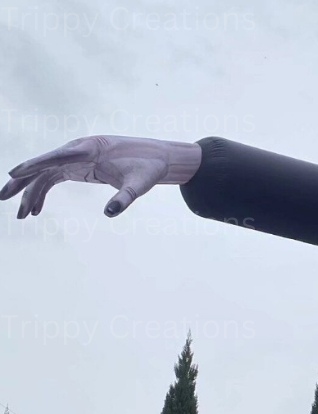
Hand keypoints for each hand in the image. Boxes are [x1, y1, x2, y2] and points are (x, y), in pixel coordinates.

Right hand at [1, 136, 201, 218]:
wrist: (157, 158)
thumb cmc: (149, 168)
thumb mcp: (140, 184)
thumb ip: (126, 197)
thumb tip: (110, 213)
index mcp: (90, 149)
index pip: (57, 157)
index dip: (34, 164)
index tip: (14, 172)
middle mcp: (78, 150)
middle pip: (43, 165)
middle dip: (22, 181)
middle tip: (4, 197)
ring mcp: (75, 157)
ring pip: (44, 174)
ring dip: (30, 193)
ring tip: (21, 215)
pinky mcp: (77, 166)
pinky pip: (53, 178)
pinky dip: (43, 193)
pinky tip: (36, 210)